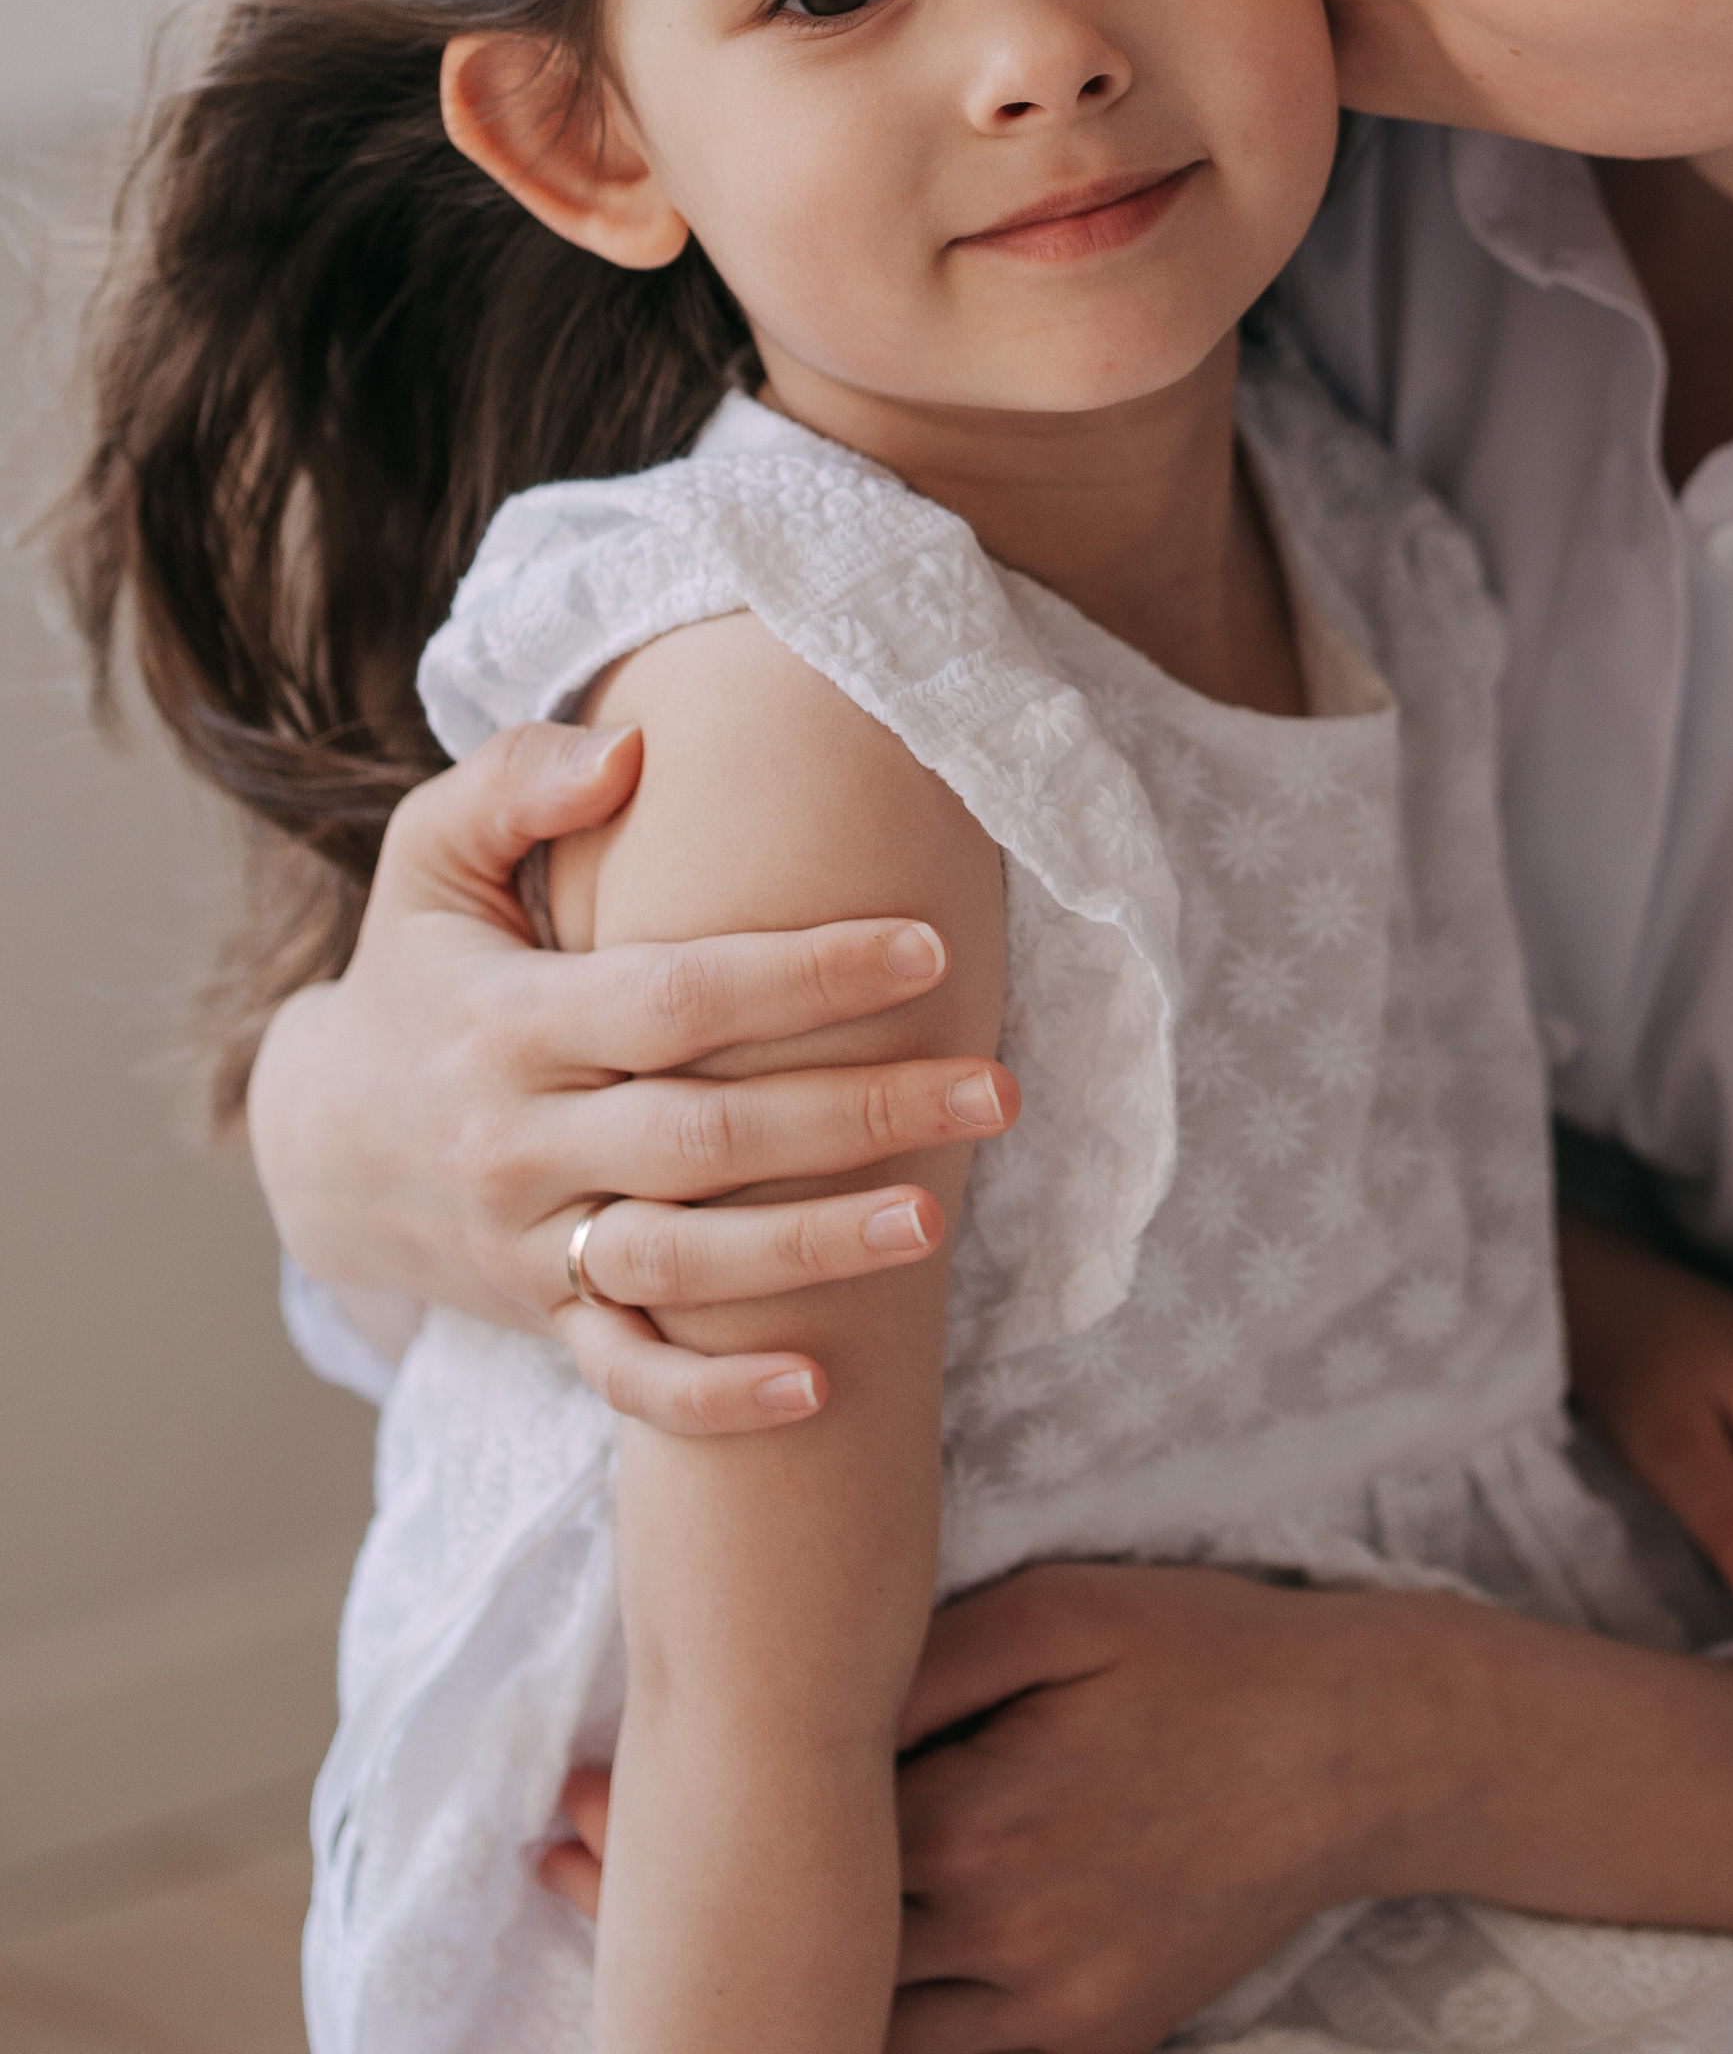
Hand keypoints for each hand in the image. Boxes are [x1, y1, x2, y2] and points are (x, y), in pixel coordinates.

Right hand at [244, 718, 1019, 1435]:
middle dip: (857, 1114)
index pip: (674, 997)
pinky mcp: (541, 1320)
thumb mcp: (428, 856)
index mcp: (507, 1019)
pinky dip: (710, 1400)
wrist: (321, 1145)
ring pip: (678, 1265)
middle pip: (704, 1137)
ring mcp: (528, 1243)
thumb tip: (628, 746)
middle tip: (996, 1091)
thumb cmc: (419, 970)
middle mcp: (517, 1141)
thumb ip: (514, 779)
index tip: (926, 949)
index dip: (801, 975)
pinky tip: (820, 1390)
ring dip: (810, 1253)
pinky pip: (622, 1378)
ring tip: (936, 1223)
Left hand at [537, 1557, 1732, 2003]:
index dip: (673, 1826)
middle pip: (803, 1942)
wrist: (1362, 1747)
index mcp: (981, 1810)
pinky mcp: (1090, 2041)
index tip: (577, 1803)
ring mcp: (1048, 2008)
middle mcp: (999, 1931)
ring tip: (657, 1946)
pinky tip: (794, 2001)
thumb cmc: (1203, 1650)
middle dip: (682, 1913)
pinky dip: (858, 2037)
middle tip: (571, 1870)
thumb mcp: (1060, 1611)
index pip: (788, 1838)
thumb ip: (921, 1661)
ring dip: (756, 1988)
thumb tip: (793, 1689)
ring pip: (860, 2025)